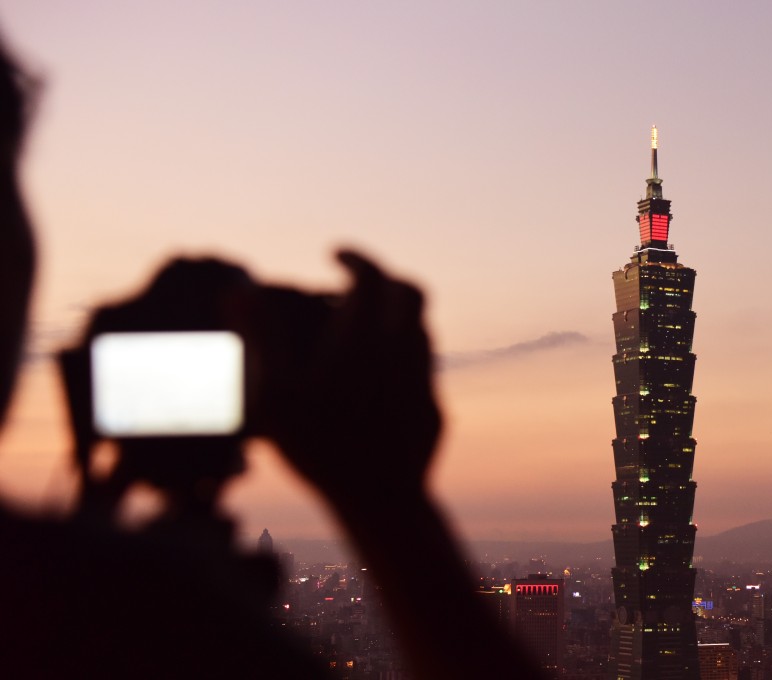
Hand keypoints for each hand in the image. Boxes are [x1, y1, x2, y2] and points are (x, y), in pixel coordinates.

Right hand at [256, 250, 440, 515]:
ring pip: (421, 330)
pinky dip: (403, 358)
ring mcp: (425, 382)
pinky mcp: (435, 411)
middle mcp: (405, 352)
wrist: (381, 502)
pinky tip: (377, 378)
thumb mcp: (275, 392)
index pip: (373, 275)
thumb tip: (239, 289)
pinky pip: (424, 370)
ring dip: (395, 318)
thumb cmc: (319, 447)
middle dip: (385, 279)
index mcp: (367, 337)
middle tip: (357, 283)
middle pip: (411, 293)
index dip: (356, 257)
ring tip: (362, 328)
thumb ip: (260, 335)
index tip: (336, 254)